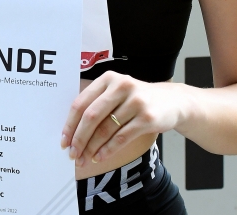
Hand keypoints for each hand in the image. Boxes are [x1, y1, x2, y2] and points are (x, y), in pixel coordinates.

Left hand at [61, 72, 179, 167]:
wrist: (172, 101)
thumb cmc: (136, 100)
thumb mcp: (116, 93)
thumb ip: (96, 104)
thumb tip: (72, 131)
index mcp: (108, 79)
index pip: (81, 102)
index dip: (70, 123)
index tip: (63, 140)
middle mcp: (121, 86)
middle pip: (91, 116)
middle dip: (79, 138)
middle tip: (73, 153)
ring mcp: (136, 101)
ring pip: (106, 128)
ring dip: (92, 147)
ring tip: (85, 158)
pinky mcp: (147, 117)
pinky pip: (122, 137)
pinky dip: (108, 149)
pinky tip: (100, 156)